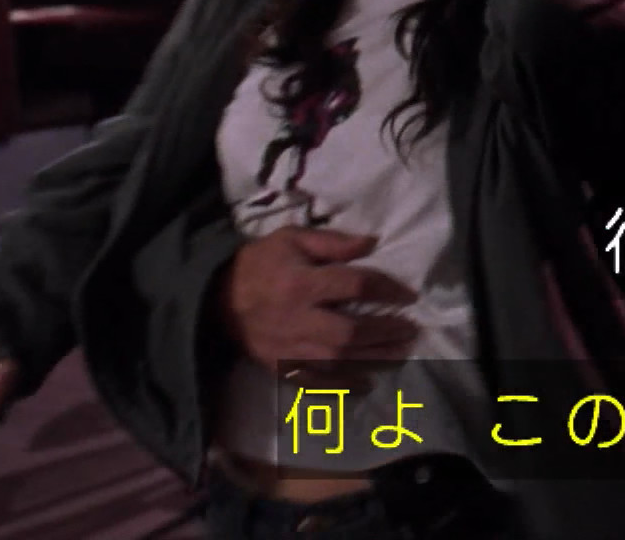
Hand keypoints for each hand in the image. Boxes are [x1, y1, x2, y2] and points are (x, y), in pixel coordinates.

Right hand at [218, 228, 419, 384]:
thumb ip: (334, 242)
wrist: (214, 297)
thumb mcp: (293, 238)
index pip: (354, 286)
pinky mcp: (278, 366)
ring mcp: (286, 348)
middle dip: (384, 332)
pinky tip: (367, 384)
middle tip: (411, 330)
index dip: (387, 290)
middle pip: (348, 332)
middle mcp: (295, 319)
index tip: (409, 296)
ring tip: (400, 354)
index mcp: (300, 283)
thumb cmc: (260, 263)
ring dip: (373, 359)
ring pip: (336, 360)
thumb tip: (372, 243)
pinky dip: (341, 386)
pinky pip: (314, 383)